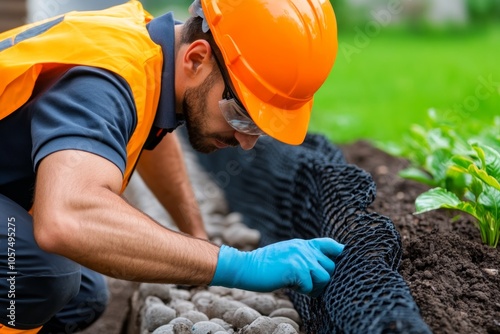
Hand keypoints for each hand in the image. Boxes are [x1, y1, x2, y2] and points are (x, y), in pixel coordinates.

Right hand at [210, 238, 343, 296]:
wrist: (247, 267)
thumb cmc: (265, 266)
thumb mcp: (287, 255)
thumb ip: (303, 258)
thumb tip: (322, 271)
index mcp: (302, 244)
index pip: (330, 244)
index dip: (338, 254)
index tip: (335, 265)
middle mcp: (304, 248)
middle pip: (331, 266)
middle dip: (322, 279)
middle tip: (307, 284)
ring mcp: (301, 257)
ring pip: (325, 277)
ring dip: (315, 287)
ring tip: (300, 286)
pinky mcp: (296, 268)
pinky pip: (311, 287)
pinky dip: (303, 291)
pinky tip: (290, 286)